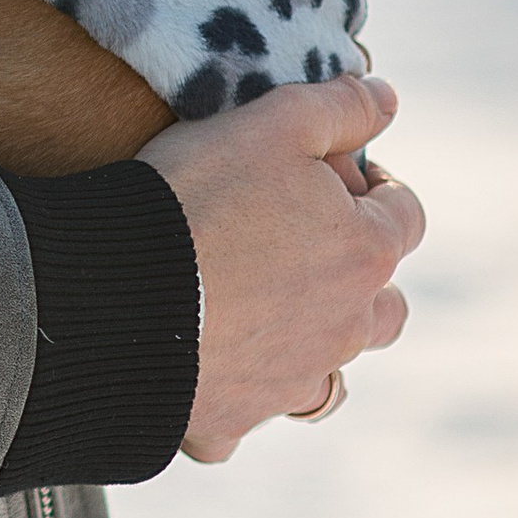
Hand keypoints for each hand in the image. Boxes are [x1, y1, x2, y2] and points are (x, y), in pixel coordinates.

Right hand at [137, 74, 420, 462]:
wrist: (112, 297)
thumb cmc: (194, 200)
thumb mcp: (270, 122)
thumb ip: (337, 106)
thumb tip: (386, 98)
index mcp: (363, 254)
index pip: (405, 216)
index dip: (376, 187)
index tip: (335, 172)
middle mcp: (344, 328)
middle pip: (384, 311)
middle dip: (357, 279)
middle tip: (301, 246)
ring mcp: (290, 381)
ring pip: (325, 374)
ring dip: (306, 345)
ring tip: (257, 311)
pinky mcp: (233, 419)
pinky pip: (245, 416)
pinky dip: (232, 395)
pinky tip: (198, 366)